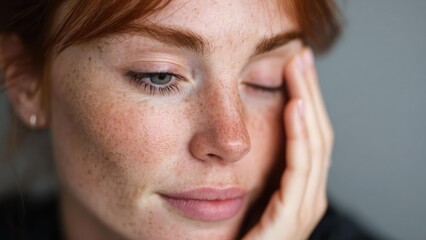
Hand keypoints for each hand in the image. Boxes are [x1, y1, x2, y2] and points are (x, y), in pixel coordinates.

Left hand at [242, 48, 333, 239]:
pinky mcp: (291, 220)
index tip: (297, 70)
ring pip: (315, 146)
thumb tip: (251, 137)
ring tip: (300, 70)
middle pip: (318, 135)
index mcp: (299, 190)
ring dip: (308, 104)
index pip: (310, 138)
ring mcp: (304, 209)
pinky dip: (300, 136)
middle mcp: (308, 197)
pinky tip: (294, 107)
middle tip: (303, 58)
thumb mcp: (250, 197)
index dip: (308, 102)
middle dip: (312, 94)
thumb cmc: (234, 238)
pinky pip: (299, 169)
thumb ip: (260, 173)